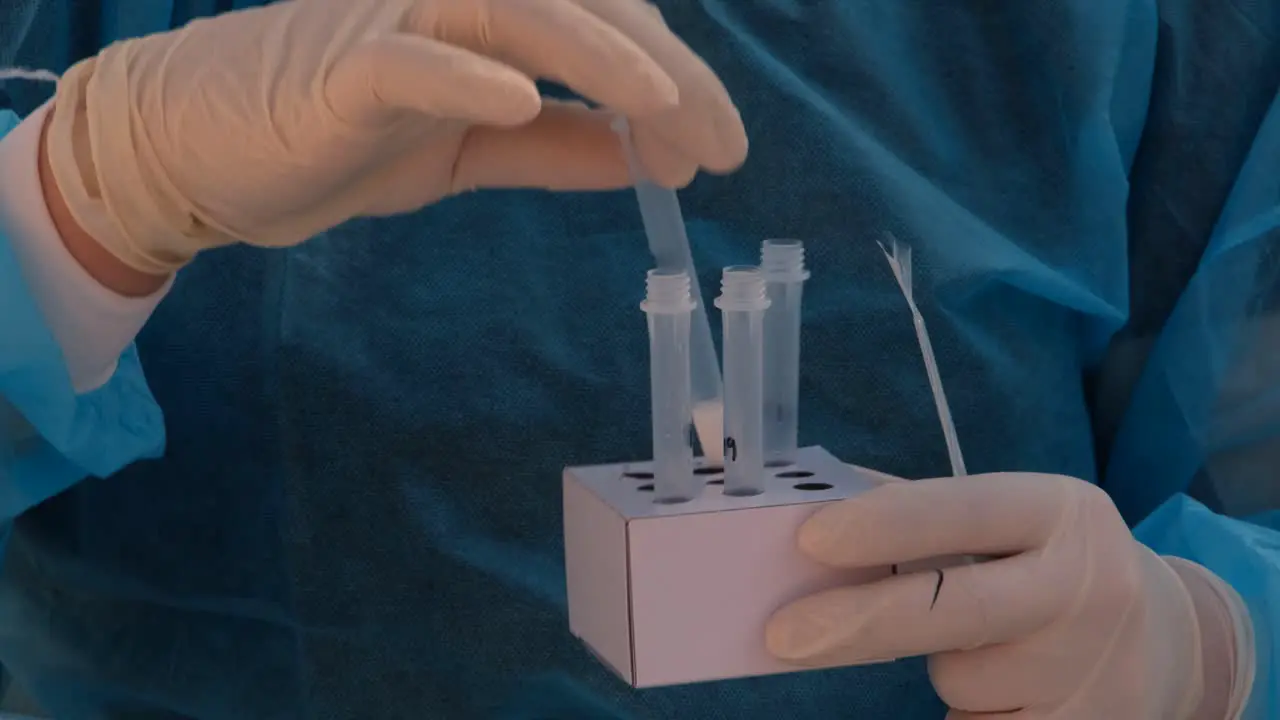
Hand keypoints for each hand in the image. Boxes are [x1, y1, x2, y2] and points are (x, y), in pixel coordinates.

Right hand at [44, 0, 746, 276]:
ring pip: (515, 13)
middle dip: (666, 76)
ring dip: (598, 55)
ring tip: (664, 107)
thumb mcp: (469, 153)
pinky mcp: (341, 67)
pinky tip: (523, 99)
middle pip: (584, 13)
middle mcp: (457, 5)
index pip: (607, 29)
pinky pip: (409, 60)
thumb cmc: (339, 138)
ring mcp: (399, 21)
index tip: (722, 149)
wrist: (207, 154)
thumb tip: (642, 158)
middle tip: (723, 146)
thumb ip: (552, 149)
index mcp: (493, 23)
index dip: (676, 82)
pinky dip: (464, 75)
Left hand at [765, 473, 1254, 718]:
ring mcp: (1090, 668)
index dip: (887, 524)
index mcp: (1060, 511)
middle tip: (783, 636)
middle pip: (951, 609)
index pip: (965, 510)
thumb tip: (801, 498)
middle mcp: (1088, 586)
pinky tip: (1011, 688)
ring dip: (946, 668)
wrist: (1165, 644)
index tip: (812, 539)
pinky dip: (973, 711)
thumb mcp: (1009, 520)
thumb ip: (917, 509)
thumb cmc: (1047, 565)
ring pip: (958, 677)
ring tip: (992, 647)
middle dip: (858, 623)